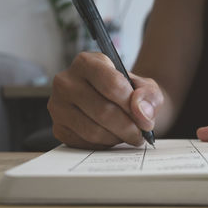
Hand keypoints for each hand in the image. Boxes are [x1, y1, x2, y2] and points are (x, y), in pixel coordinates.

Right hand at [47, 52, 163, 148]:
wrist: (114, 103)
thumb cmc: (128, 92)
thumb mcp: (146, 87)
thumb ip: (149, 95)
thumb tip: (141, 111)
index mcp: (87, 62)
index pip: (112, 84)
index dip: (133, 106)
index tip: (146, 120)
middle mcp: (66, 81)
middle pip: (103, 111)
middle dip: (128, 128)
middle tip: (141, 135)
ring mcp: (58, 106)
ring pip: (93, 131)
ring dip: (117, 138)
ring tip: (128, 135)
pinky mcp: (58, 128)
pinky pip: (85, 143)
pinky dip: (104, 145)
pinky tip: (112, 136)